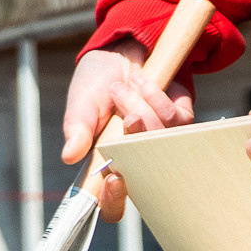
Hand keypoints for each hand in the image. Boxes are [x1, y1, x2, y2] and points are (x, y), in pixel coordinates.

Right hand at [60, 41, 194, 221]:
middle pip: (146, 173)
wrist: (123, 47)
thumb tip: (69, 157)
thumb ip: (76, 128)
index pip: (112, 203)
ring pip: (161, 140)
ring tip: (124, 87)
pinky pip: (178, 120)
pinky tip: (144, 81)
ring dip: (141, 107)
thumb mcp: (82, 102)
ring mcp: (162, 141)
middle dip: (137, 139)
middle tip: (126, 115)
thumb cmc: (98, 81)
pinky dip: (157, 96)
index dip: (114, 201)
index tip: (114, 180)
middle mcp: (138, 158)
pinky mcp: (182, 121)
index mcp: (109, 163)